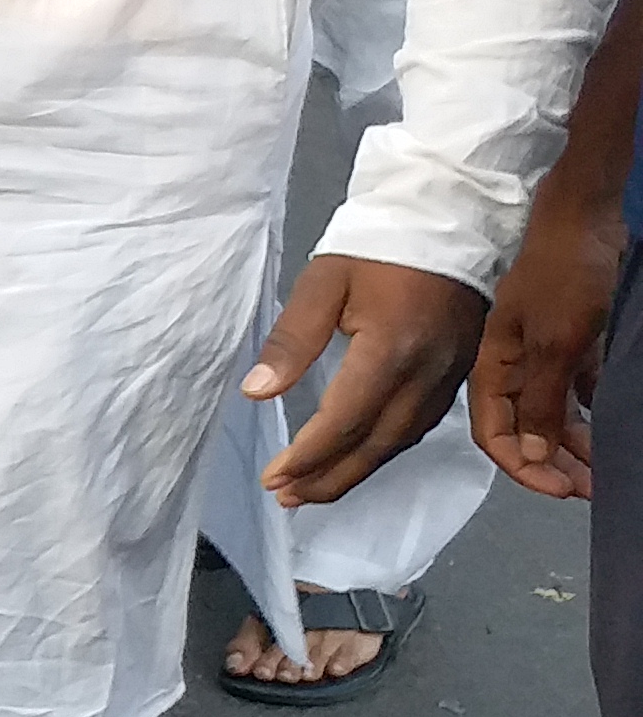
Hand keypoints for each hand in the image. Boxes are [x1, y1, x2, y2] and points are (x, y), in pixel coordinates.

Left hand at [250, 252, 489, 505]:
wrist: (451, 218)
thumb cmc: (379, 246)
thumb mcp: (322, 283)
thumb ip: (291, 341)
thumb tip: (258, 393)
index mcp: (391, 352)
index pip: (344, 423)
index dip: (307, 457)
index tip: (273, 478)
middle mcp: (427, 374)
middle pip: (374, 445)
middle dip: (328, 478)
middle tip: (286, 498)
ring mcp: (450, 376)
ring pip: (399, 442)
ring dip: (355, 471)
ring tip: (312, 490)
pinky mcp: (459, 373)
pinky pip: (419, 426)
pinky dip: (384, 450)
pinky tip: (357, 458)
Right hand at [470, 198, 616, 497]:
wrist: (584, 217)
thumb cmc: (563, 275)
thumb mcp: (554, 344)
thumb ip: (540, 400)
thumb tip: (530, 454)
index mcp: (493, 368)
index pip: (496, 434)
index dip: (523, 467)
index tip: (561, 489)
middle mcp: (513, 367)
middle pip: (526, 430)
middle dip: (555, 464)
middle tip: (590, 490)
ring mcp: (542, 354)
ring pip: (554, 413)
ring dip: (576, 444)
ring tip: (604, 470)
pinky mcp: (571, 341)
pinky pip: (576, 390)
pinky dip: (589, 413)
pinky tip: (607, 430)